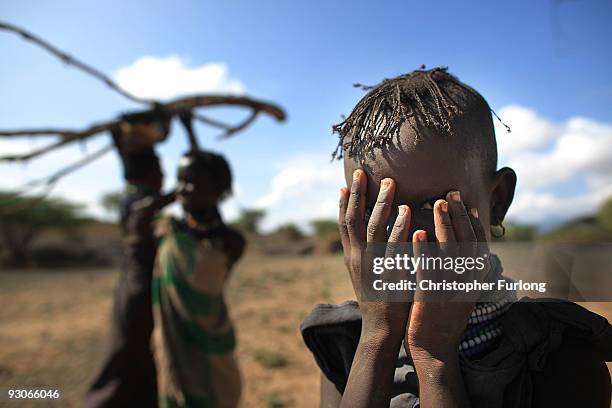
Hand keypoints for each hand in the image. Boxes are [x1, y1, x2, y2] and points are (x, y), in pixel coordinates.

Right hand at [338, 169, 411, 340]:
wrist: (380, 330)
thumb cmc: (377, 299)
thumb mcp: (364, 274)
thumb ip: (364, 253)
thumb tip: (365, 232)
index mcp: (351, 257)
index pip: (344, 224)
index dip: (344, 202)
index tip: (346, 182)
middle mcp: (357, 258)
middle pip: (353, 219)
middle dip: (358, 194)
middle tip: (363, 171)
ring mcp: (371, 266)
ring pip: (372, 228)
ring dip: (380, 203)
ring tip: (389, 183)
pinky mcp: (389, 274)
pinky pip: (393, 246)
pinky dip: (398, 226)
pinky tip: (406, 211)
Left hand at [406, 191, 487, 358]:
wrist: (434, 350)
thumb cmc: (443, 316)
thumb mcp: (460, 291)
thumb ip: (462, 268)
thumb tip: (461, 243)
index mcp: (474, 280)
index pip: (477, 245)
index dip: (472, 222)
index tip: (466, 202)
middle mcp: (467, 283)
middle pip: (466, 241)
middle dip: (459, 215)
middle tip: (450, 193)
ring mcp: (451, 290)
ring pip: (450, 251)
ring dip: (445, 224)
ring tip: (438, 202)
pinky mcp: (433, 298)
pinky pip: (429, 269)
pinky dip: (425, 249)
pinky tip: (419, 231)